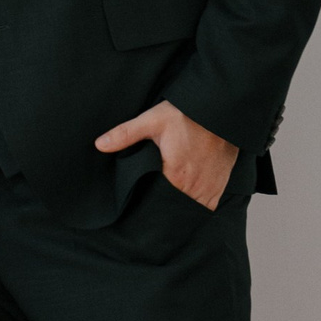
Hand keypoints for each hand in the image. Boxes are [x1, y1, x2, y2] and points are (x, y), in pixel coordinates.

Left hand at [93, 100, 237, 210]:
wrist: (220, 111)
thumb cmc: (187, 115)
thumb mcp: (153, 120)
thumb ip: (126, 134)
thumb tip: (100, 145)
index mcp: (175, 176)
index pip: (155, 199)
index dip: (147, 200)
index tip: (141, 196)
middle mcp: (194, 188)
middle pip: (172, 205)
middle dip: (162, 204)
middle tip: (153, 197)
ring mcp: (209, 189)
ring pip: (190, 209)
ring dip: (180, 206)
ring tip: (170, 199)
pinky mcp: (220, 186)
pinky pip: (207, 206)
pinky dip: (198, 203)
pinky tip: (188, 195)